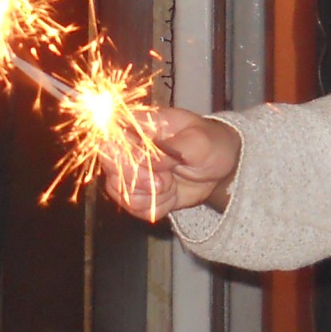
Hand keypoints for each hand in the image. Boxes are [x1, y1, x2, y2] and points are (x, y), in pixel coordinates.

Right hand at [103, 107, 242, 220]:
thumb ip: (171, 149)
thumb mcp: (198, 142)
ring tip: (172, 185)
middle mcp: (127, 145)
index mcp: (139, 124)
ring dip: (151, 195)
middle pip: (110, 165)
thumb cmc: (210, 144)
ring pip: (119, 191)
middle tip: (166, 181)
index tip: (149, 165)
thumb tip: (147, 159)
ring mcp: (129, 170)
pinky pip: (133, 207)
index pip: (109, 135)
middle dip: (140, 180)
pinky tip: (170, 195)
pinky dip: (156, 206)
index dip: (121, 155)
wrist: (221, 169)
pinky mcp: (135, 192)